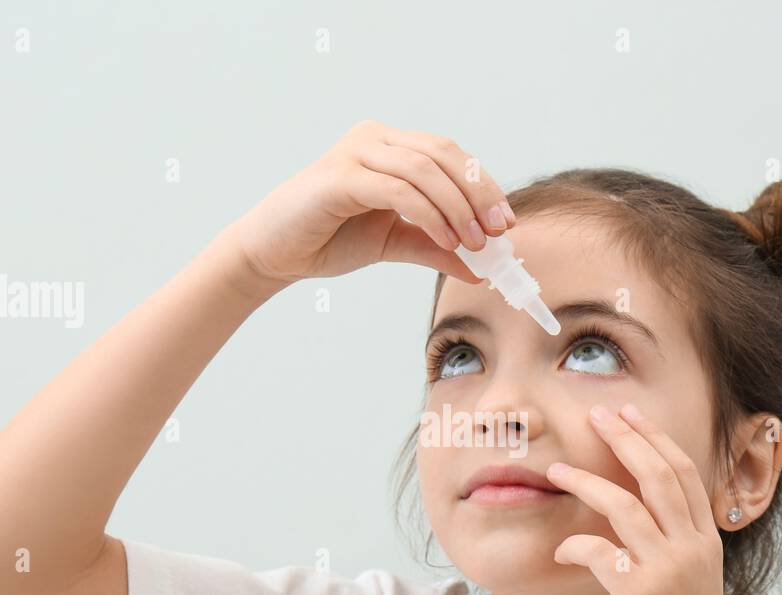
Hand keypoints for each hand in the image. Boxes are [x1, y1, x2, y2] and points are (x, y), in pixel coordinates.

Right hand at [224, 119, 516, 286]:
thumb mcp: (394, 242)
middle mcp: (374, 139)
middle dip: (478, 194)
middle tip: (497, 232)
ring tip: (473, 244)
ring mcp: (355, 152)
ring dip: (457, 208)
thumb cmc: (328, 239)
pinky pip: (398, 189)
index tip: (505, 222)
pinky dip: (429, 215)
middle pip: (443, 155)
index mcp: (389, 146)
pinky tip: (446, 241)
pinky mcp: (339, 177)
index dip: (483, 185)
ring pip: (425, 170)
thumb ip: (434, 247)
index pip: (449, 155)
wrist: (275, 254)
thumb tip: (479, 267)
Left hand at [546, 403, 727, 594]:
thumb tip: (639, 518)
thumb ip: (672, 550)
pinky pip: (600, 551)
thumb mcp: (686, 589)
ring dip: (587, 481)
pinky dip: (575, 542)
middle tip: (597, 414)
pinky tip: (561, 546)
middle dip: (626, 437)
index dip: (655, 438)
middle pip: (660, 474)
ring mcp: (670, 571)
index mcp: (707, 544)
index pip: (685, 474)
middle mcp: (695, 550)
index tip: (629, 413)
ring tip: (557, 469)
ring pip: (626, 505)